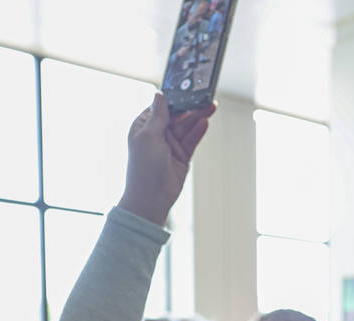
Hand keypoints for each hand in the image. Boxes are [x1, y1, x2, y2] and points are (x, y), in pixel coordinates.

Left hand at [117, 94, 213, 226]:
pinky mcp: (182, 156)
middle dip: (190, 108)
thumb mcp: (149, 136)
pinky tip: (205, 123)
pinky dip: (198, 132)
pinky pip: (192, 140)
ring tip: (210, 107)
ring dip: (198, 118)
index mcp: (144, 126)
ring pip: (187, 127)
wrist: (151, 198)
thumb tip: (159, 96)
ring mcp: (170, 145)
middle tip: (205, 98)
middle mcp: (157, 134)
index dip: (174, 99)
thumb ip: (158, 116)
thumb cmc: (143, 167)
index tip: (187, 89)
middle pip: (177, 116)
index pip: (161, 107)